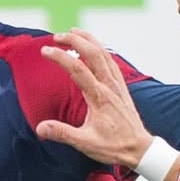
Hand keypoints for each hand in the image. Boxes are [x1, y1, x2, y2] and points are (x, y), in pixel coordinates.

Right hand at [37, 29, 152, 167]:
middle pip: (93, 53)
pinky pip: (111, 61)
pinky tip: (95, 48)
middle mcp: (110, 86)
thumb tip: (40, 128)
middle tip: (57, 36)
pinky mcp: (121, 88)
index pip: (77, 69)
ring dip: (88, 40)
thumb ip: (62, 133)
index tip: (45, 51)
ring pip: (104, 53)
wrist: (139, 149)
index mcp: (99, 97)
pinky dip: (101, 50)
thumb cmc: (114, 146)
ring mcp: (117, 85)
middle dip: (75, 40)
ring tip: (74, 32)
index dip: (60, 57)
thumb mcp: (85, 143)